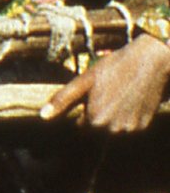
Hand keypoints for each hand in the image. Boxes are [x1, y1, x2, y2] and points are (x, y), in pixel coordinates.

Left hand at [42, 35, 169, 133]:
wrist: (151, 63)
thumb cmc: (114, 68)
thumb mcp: (85, 80)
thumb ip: (63, 100)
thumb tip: (42, 116)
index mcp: (94, 119)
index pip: (80, 125)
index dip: (83, 110)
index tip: (91, 96)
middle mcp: (112, 130)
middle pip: (96, 128)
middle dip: (97, 115)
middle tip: (107, 93)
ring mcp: (130, 129)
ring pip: (112, 128)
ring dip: (111, 117)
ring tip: (119, 95)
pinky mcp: (143, 126)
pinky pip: (128, 126)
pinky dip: (126, 117)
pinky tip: (129, 100)